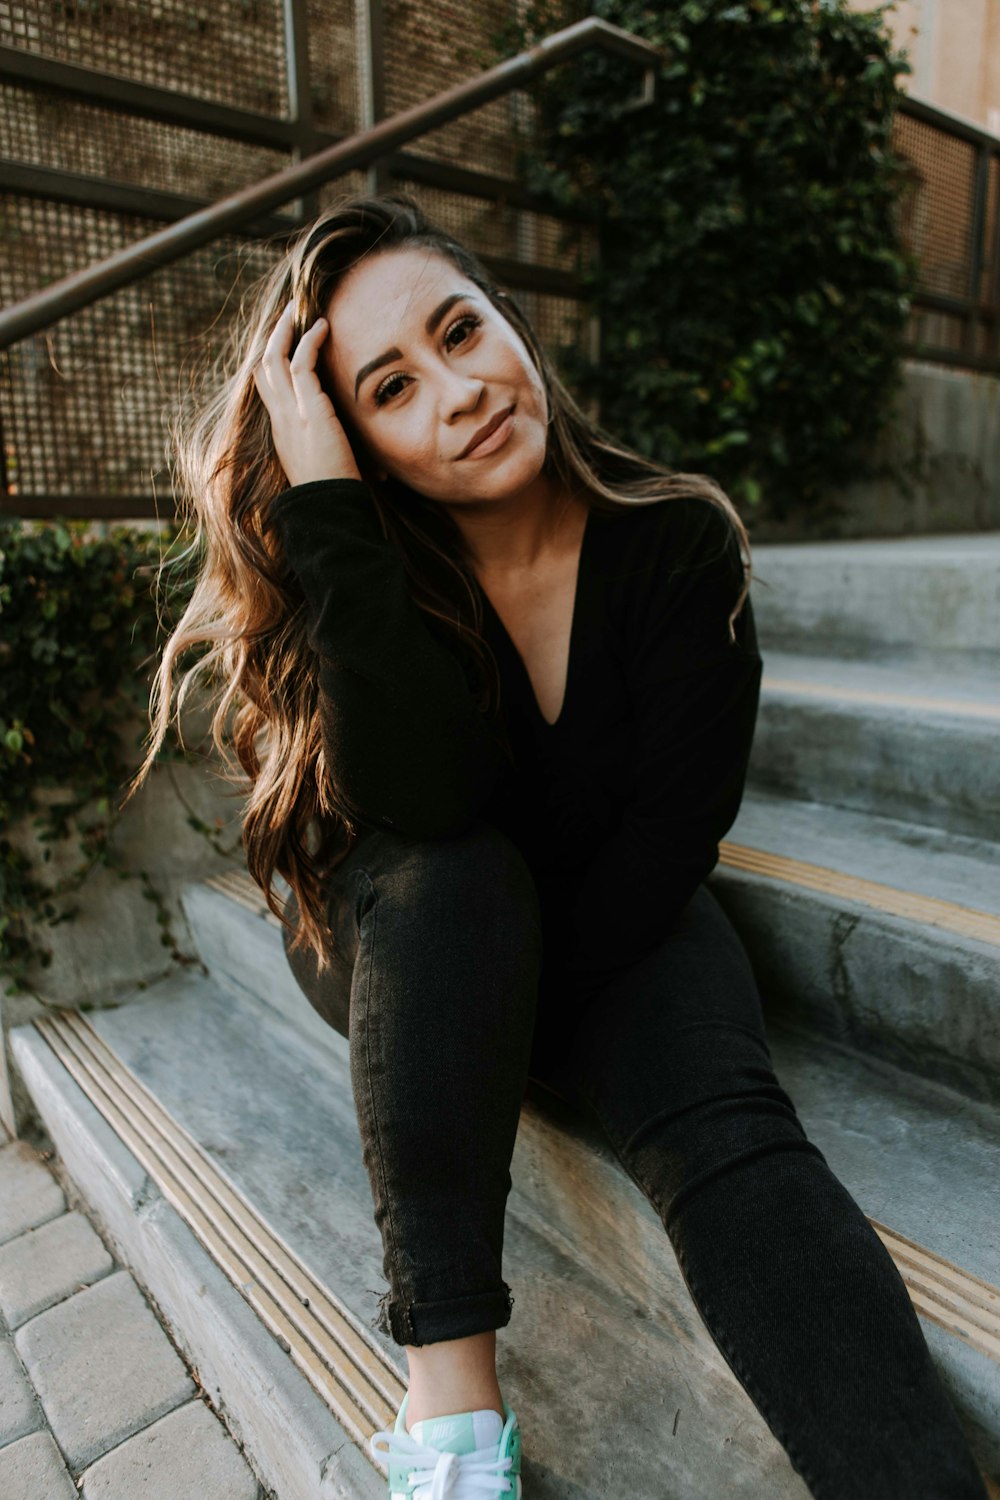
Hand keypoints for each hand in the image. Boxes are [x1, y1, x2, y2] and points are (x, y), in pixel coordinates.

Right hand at [253, 300, 362, 486]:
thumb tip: (372, 462)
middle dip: (272, 339)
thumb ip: (335, 452)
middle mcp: (279, 420)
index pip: (267, 389)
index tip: (286, 344)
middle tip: (287, 316)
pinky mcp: (307, 410)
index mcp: (282, 433)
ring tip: (299, 311)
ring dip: (284, 331)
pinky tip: (322, 327)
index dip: (272, 363)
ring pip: (272, 359)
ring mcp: (289, 413)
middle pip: (261, 368)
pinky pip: (300, 363)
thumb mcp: (329, 466)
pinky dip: (309, 341)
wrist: (329, 510)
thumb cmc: (334, 494)